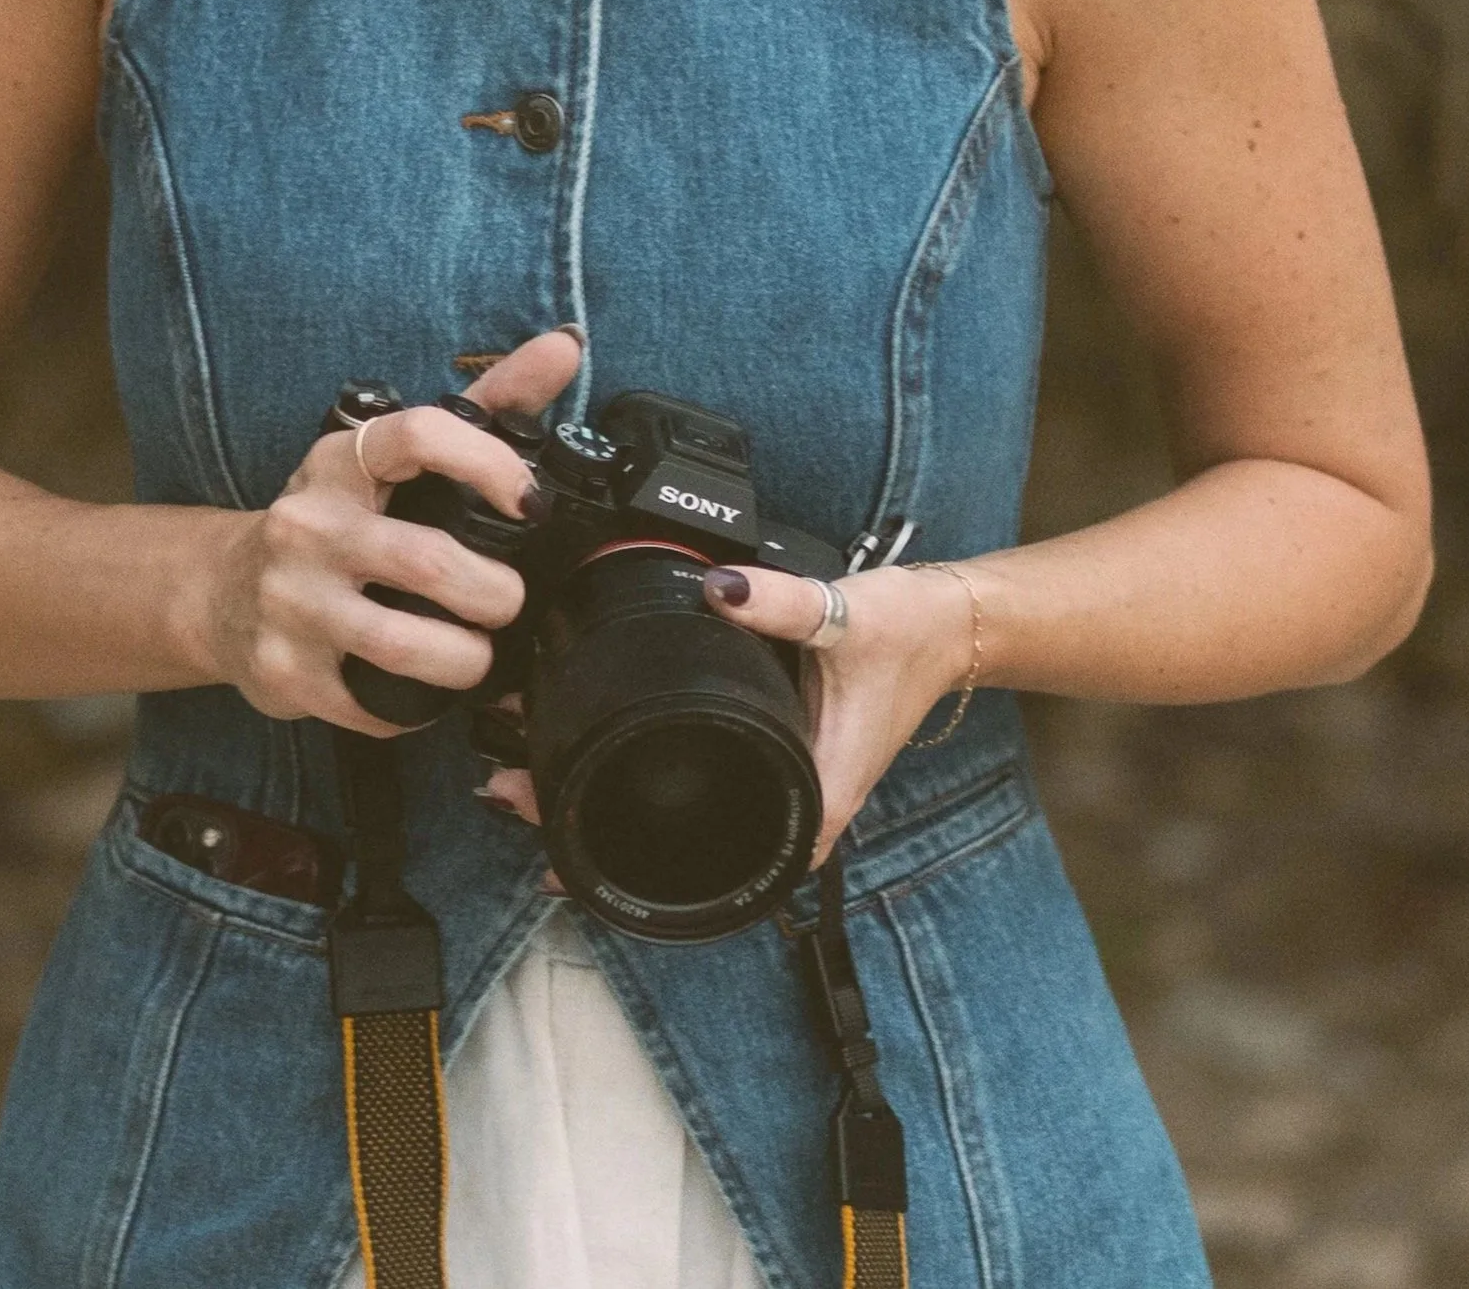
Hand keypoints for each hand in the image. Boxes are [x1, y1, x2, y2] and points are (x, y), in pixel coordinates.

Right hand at [195, 330, 583, 733]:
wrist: (224, 590)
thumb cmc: (336, 517)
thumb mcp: (394, 455)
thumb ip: (486, 404)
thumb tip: (565, 345)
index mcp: (342, 461)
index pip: (419, 436)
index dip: (490, 465)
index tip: (530, 503)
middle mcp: (309, 523)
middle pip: (427, 561)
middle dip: (493, 595)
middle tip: (508, 604)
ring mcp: (289, 599)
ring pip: (400, 643)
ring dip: (464, 660)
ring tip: (480, 657)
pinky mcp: (282, 669)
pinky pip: (369, 704)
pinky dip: (414, 708)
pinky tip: (424, 694)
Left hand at [475, 552, 978, 868]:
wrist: (946, 625)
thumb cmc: (906, 636)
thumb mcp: (844, 615)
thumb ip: (781, 604)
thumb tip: (718, 589)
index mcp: (812, 796)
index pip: (726, 868)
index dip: (645, 880)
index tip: (572, 868)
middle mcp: (795, 804)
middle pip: (694, 849)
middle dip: (604, 830)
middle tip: (522, 799)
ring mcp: (783, 782)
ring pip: (693, 816)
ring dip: (616, 796)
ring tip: (534, 777)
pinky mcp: (772, 750)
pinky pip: (703, 774)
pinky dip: (648, 764)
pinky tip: (597, 747)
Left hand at [700, 560, 979, 862]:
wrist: (952, 620)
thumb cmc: (906, 630)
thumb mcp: (838, 614)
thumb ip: (777, 603)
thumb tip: (721, 590)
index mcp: (838, 778)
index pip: (789, 853)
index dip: (744, 859)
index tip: (697, 835)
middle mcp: (839, 784)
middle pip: (777, 833)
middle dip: (729, 822)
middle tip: (676, 786)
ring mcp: (838, 764)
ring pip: (785, 797)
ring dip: (747, 783)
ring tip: (690, 758)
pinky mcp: (834, 739)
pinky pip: (792, 761)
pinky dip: (764, 748)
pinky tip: (732, 721)